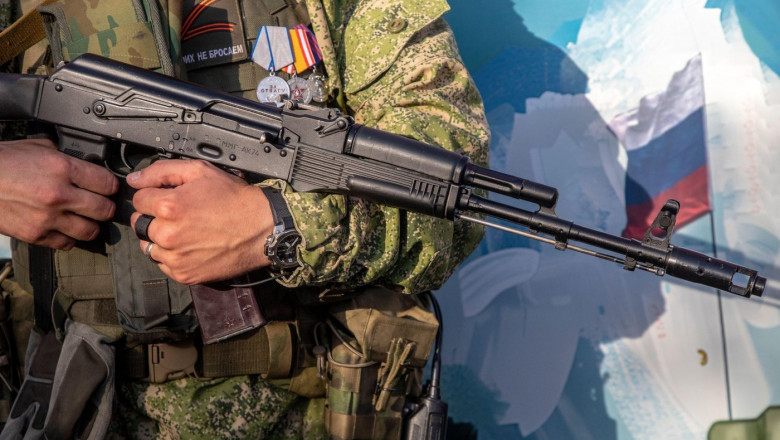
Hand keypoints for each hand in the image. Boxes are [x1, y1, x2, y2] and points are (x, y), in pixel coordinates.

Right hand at [0, 139, 117, 248]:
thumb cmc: (2, 162)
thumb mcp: (36, 146)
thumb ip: (64, 155)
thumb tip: (86, 161)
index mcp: (62, 168)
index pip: (108, 183)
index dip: (110, 185)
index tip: (107, 187)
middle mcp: (59, 194)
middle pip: (105, 210)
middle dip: (105, 206)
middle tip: (99, 203)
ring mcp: (48, 218)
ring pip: (91, 231)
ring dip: (90, 225)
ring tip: (84, 218)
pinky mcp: (35, 235)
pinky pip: (67, 244)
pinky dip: (69, 238)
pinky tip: (64, 227)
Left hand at [127, 160, 274, 284]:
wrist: (262, 229)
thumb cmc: (236, 200)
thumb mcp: (201, 172)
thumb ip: (162, 171)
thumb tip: (134, 180)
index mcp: (168, 206)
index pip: (138, 199)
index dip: (154, 195)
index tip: (171, 198)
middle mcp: (168, 234)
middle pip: (140, 223)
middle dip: (154, 217)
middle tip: (179, 214)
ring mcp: (175, 257)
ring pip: (148, 246)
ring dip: (160, 238)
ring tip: (185, 231)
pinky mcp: (184, 274)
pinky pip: (162, 264)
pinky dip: (172, 256)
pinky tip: (191, 246)